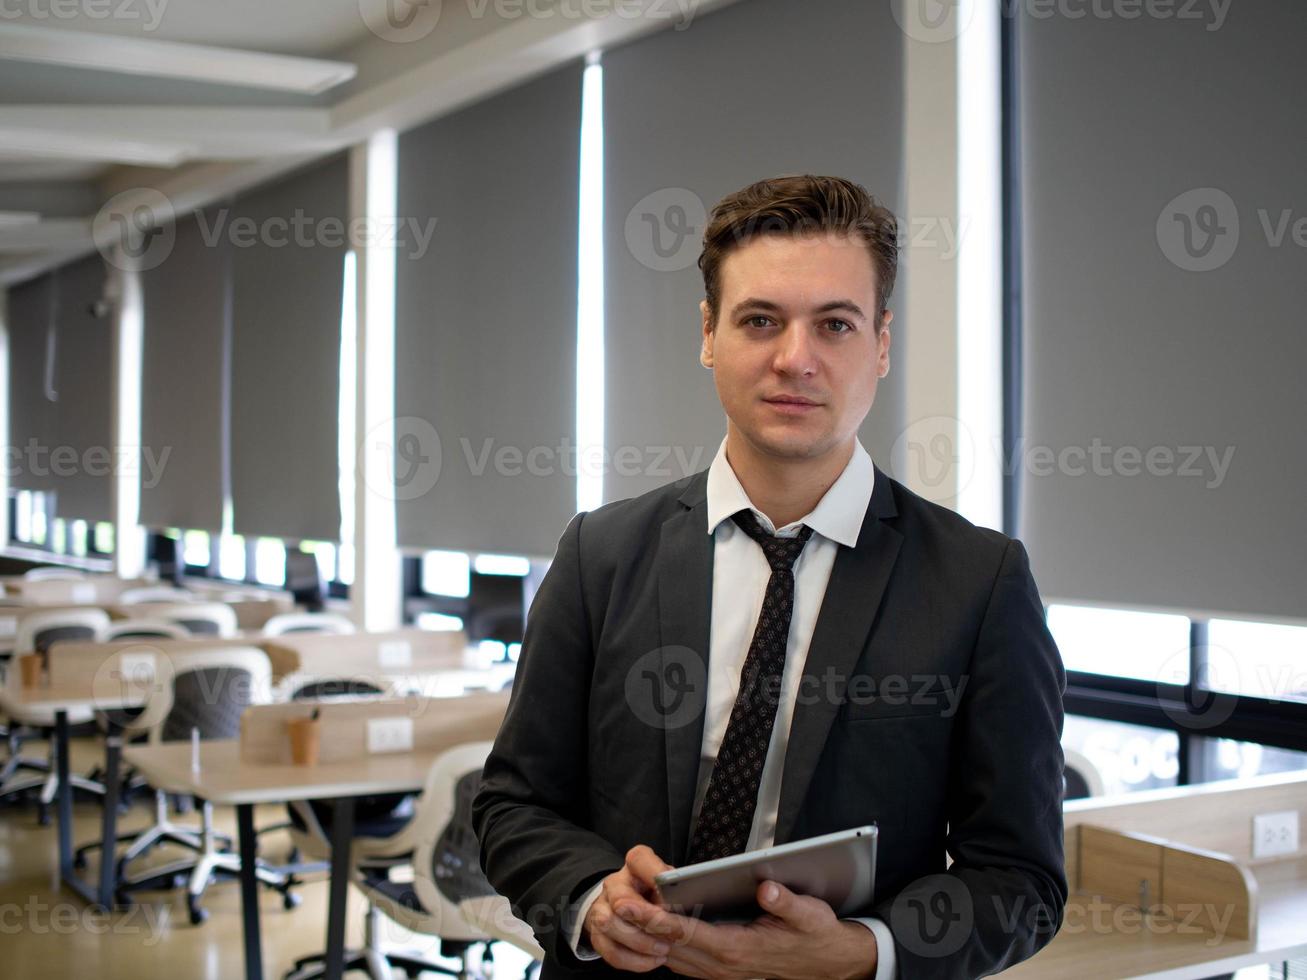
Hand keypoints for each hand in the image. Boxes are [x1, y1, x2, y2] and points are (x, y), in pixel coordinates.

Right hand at [582, 845, 675, 971]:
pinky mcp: (598, 935)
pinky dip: (634, 960)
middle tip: (670, 931)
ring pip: (610, 925)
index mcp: (635, 866)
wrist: (630, 906)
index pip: (639, 859)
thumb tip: (678, 906)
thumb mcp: (668, 885)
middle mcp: (614, 884)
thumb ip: (673, 891)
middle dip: (647, 918)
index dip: (654, 872)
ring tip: (664, 950)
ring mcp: (601, 909)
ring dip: (640, 942)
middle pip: (621, 898)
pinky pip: (610, 951)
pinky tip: (654, 961)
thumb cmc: (656, 894)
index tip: (672, 885)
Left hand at [627, 879, 877, 979]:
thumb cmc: (817, 935)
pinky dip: (660, 949)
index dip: (658, 920)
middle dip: (638, 928)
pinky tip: (647, 933)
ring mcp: (720, 973)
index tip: (634, 905)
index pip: (689, 934)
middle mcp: (724, 966)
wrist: (829, 965)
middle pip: (670, 948)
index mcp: (740, 950)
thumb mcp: (810, 914)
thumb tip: (766, 888)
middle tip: (611, 906)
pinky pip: (682, 963)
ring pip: (671, 959)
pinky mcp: (720, 971)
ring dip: (643, 940)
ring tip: (618, 917)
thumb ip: (786, 902)